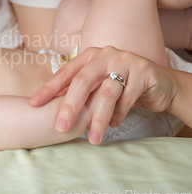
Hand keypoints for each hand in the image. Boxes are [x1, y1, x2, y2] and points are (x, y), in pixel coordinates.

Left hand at [29, 46, 177, 144]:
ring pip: (107, 93)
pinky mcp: (143, 71)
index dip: (48, 89)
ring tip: (92, 138)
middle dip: (70, 106)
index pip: (65, 73)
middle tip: (60, 127)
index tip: (34, 104)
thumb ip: (78, 91)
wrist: (159, 84)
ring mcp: (125, 61)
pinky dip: (119, 114)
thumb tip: (47, 108)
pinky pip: (128, 98)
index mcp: (89, 56)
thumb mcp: (97, 85)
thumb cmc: (120, 86)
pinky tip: (113, 124)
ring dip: (98, 119)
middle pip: (83, 81)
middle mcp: (104, 55)